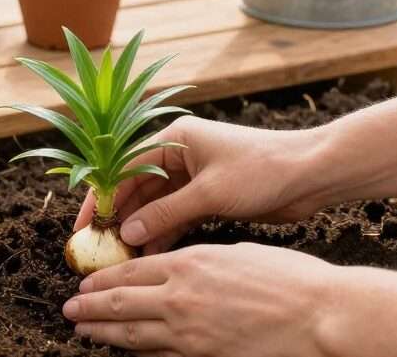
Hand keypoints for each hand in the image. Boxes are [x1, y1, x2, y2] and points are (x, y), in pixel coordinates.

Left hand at [63, 243, 337, 356]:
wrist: (320, 315)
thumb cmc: (287, 278)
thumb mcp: (234, 254)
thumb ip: (199, 263)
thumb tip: (178, 268)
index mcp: (188, 264)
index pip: (130, 271)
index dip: (103, 279)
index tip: (85, 284)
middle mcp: (180, 297)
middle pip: (120, 303)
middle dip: (90, 308)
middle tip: (70, 311)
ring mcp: (189, 333)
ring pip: (133, 334)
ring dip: (104, 333)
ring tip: (83, 332)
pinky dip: (139, 354)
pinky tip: (127, 353)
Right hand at [75, 115, 328, 252]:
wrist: (312, 174)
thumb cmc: (263, 170)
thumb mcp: (210, 193)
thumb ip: (167, 214)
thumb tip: (128, 233)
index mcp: (175, 139)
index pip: (124, 167)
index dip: (101, 196)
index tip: (85, 225)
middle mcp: (180, 154)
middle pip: (137, 187)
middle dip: (119, 216)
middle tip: (100, 247)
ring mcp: (194, 175)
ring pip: (156, 204)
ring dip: (141, 228)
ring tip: (122, 257)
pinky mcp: (209, 195)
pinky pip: (176, 215)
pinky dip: (164, 232)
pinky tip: (151, 254)